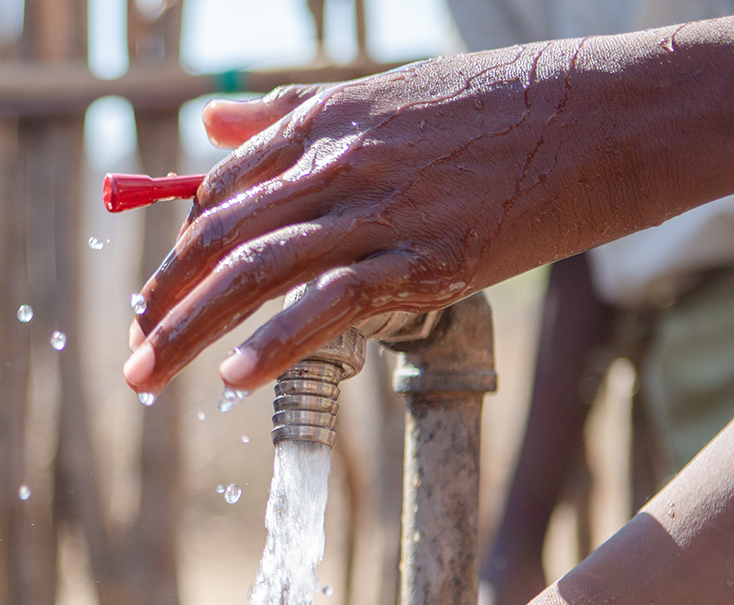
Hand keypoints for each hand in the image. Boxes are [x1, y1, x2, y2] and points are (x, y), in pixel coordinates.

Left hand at [124, 43, 601, 395]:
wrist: (602, 115)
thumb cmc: (499, 110)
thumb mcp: (383, 96)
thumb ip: (291, 115)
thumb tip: (212, 124)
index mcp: (323, 122)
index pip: (222, 191)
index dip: (179, 252)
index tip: (156, 300)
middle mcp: (336, 162)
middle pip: (221, 237)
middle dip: (165, 299)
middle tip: (131, 354)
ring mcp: (377, 210)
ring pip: (256, 272)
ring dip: (192, 331)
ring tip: (149, 377)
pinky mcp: (423, 258)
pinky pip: (328, 305)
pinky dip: (276, 344)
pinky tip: (236, 379)